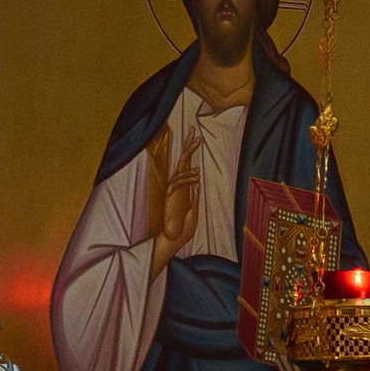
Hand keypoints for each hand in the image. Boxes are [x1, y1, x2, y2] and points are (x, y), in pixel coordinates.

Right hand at [149, 148, 199, 271]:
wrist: (175, 238)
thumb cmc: (184, 227)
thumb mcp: (194, 210)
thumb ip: (194, 196)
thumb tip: (196, 182)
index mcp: (184, 187)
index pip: (186, 165)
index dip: (190, 151)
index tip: (196, 137)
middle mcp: (177, 186)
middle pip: (182, 162)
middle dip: (188, 147)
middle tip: (193, 131)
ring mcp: (173, 191)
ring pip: (179, 172)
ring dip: (189, 165)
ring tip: (199, 166)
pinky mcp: (170, 198)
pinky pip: (177, 184)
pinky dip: (187, 179)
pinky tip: (196, 178)